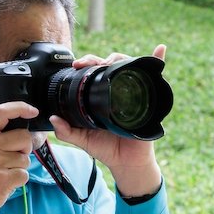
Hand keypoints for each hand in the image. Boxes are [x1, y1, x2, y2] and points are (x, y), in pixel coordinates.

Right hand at [0, 100, 36, 213]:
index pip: (2, 111)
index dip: (21, 108)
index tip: (33, 111)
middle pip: (24, 137)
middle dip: (24, 149)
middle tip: (10, 158)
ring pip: (26, 158)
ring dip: (20, 166)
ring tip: (3, 171)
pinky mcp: (3, 178)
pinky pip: (25, 174)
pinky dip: (19, 180)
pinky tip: (5, 182)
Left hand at [50, 45, 166, 196]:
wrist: (127, 163)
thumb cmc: (107, 149)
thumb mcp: (83, 140)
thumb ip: (67, 132)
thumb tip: (53, 119)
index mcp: (101, 95)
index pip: (94, 71)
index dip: (86, 63)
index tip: (77, 64)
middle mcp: (118, 90)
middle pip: (111, 64)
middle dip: (100, 58)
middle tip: (89, 63)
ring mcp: (134, 92)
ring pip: (129, 66)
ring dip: (121, 58)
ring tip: (111, 61)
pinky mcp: (149, 98)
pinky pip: (156, 76)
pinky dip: (159, 59)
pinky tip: (160, 50)